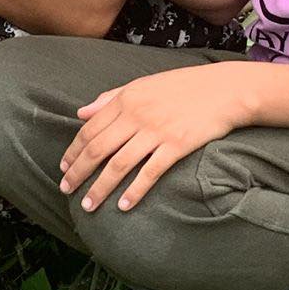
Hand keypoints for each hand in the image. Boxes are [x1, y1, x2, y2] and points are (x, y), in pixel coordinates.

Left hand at [60, 63, 254, 211]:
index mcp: (127, 99)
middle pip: (98, 149)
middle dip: (78, 173)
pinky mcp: (177, 146)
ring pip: (118, 164)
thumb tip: (81, 112)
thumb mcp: (143, 84)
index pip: (90, 129)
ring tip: (89, 205)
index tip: (64, 168)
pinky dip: (135, 191)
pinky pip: (150, 172)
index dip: (73, 151)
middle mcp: (137, 115)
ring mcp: (157, 131)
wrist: (224, 89)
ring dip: (100, 187)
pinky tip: (124, 205)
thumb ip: (111, 98)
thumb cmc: (184, 86)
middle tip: (66, 190)